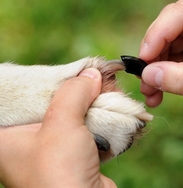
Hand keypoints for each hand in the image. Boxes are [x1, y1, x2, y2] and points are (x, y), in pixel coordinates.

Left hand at [0, 68, 115, 187]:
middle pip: (49, 103)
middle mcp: (26, 142)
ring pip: (71, 115)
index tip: (59, 69)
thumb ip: (73, 92)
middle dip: (74, 90)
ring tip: (107, 88)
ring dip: (91, 103)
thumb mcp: (62, 123)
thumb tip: (91, 74)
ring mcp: (52, 150)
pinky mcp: (74, 155)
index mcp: (6, 136)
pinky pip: (85, 129)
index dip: (39, 79)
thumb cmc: (59, 173)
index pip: (18, 97)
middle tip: (90, 76)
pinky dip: (98, 118)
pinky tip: (111, 107)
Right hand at [139, 0, 182, 150]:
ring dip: (154, 69)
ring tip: (148, 91)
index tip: (145, 56)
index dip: (160, 31)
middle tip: (143, 75)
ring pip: (168, 47)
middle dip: (154, 50)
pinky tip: (156, 96)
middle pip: (173, 27)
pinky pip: (172, 66)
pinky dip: (161, 80)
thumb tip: (148, 74)